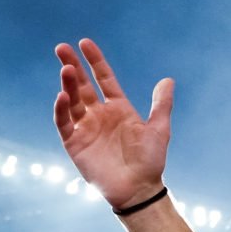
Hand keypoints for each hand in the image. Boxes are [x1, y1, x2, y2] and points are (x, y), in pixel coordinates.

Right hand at [53, 39, 173, 208]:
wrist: (139, 189)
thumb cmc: (150, 161)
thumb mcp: (159, 129)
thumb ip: (161, 104)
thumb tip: (168, 80)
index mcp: (119, 108)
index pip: (103, 78)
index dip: (95, 61)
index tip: (85, 42)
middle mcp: (100, 114)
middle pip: (82, 85)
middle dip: (72, 66)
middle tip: (62, 48)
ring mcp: (86, 127)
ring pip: (72, 100)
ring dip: (67, 84)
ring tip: (66, 68)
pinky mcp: (74, 142)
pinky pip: (64, 122)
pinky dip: (61, 109)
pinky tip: (62, 96)